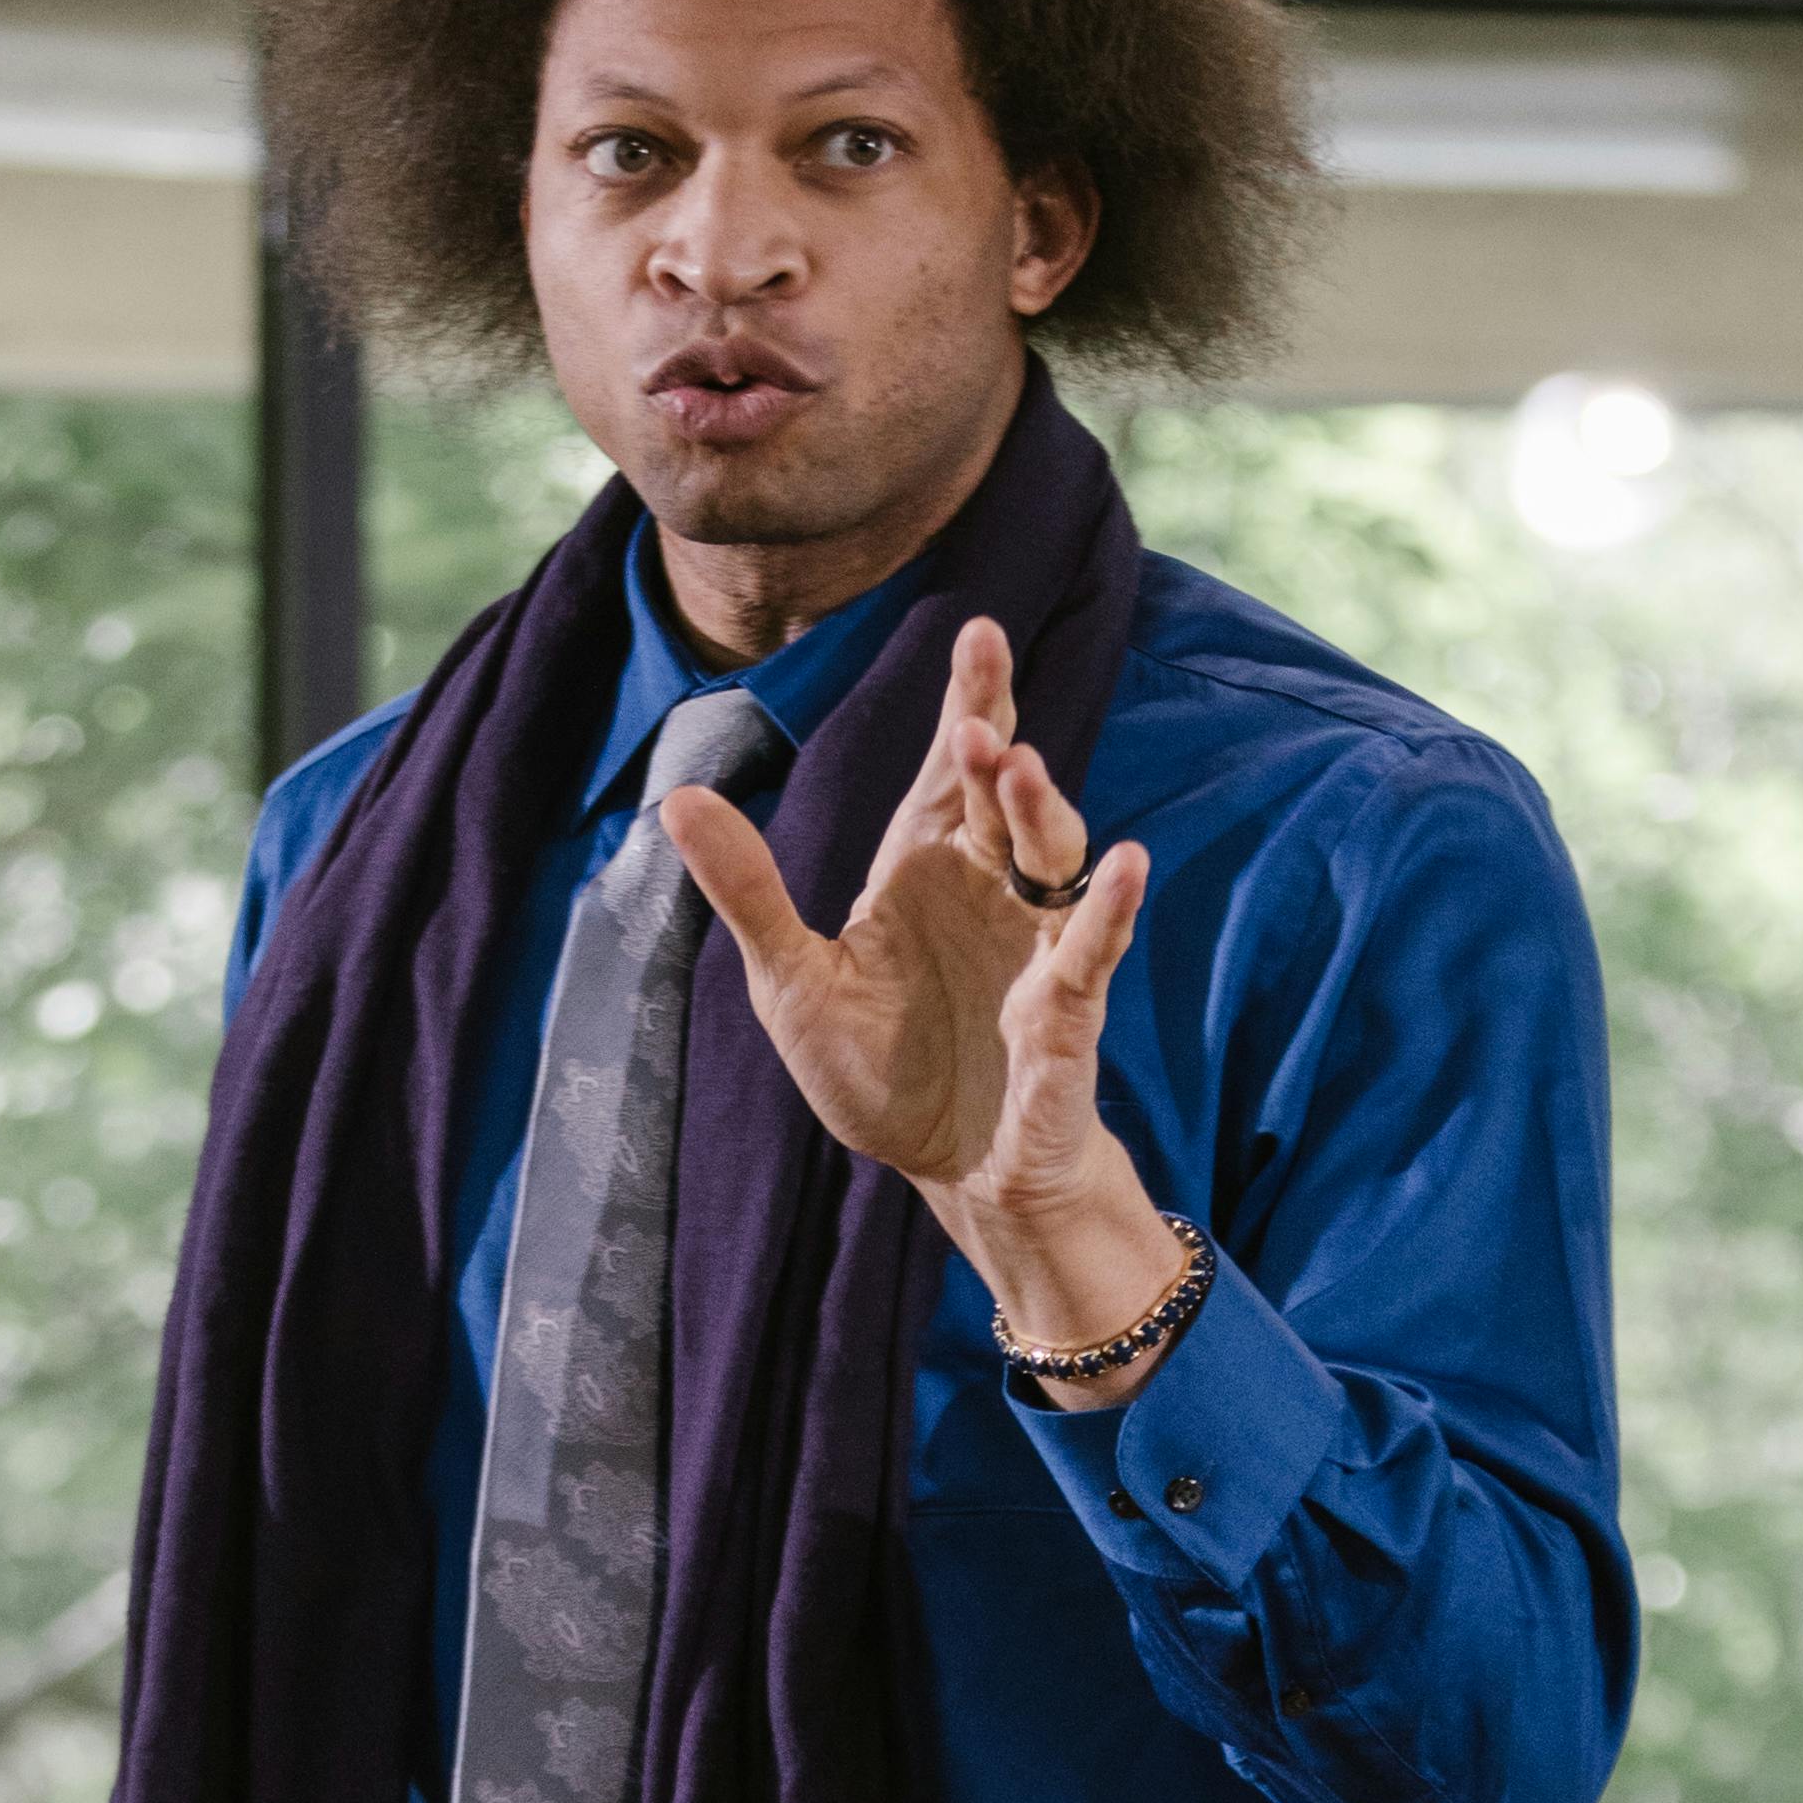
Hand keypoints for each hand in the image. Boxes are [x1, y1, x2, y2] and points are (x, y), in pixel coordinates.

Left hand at [662, 617, 1180, 1390]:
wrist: (950, 1173)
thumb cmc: (883, 1075)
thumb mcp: (793, 983)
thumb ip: (748, 892)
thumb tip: (677, 796)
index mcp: (922, 873)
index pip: (947, 773)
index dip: (967, 704)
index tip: (978, 629)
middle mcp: (988, 891)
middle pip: (1001, 797)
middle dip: (996, 742)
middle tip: (980, 689)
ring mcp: (1033, 944)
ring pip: (1050, 856)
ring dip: (1038, 808)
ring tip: (1016, 765)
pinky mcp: (1064, 1009)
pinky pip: (1092, 947)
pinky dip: (1110, 907)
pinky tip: (1125, 864)